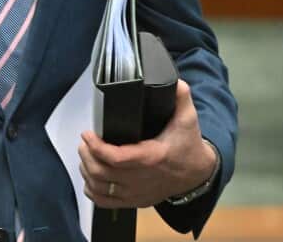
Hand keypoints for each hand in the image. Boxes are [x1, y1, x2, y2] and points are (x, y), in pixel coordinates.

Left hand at [78, 80, 217, 208]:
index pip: (116, 158)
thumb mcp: (188, 118)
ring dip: (87, 170)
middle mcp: (142, 179)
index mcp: (152, 158)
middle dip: (87, 155)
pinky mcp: (135, 202)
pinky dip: (92, 190)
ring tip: (86, 154)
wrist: (197, 174)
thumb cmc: (188, 145)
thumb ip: (181, 96)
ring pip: (100, 188)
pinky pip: (105, 202)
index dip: (97, 147)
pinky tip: (90, 176)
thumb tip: (173, 80)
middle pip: (102, 173)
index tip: (88, 134)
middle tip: (85, 141)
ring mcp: (137, 194)